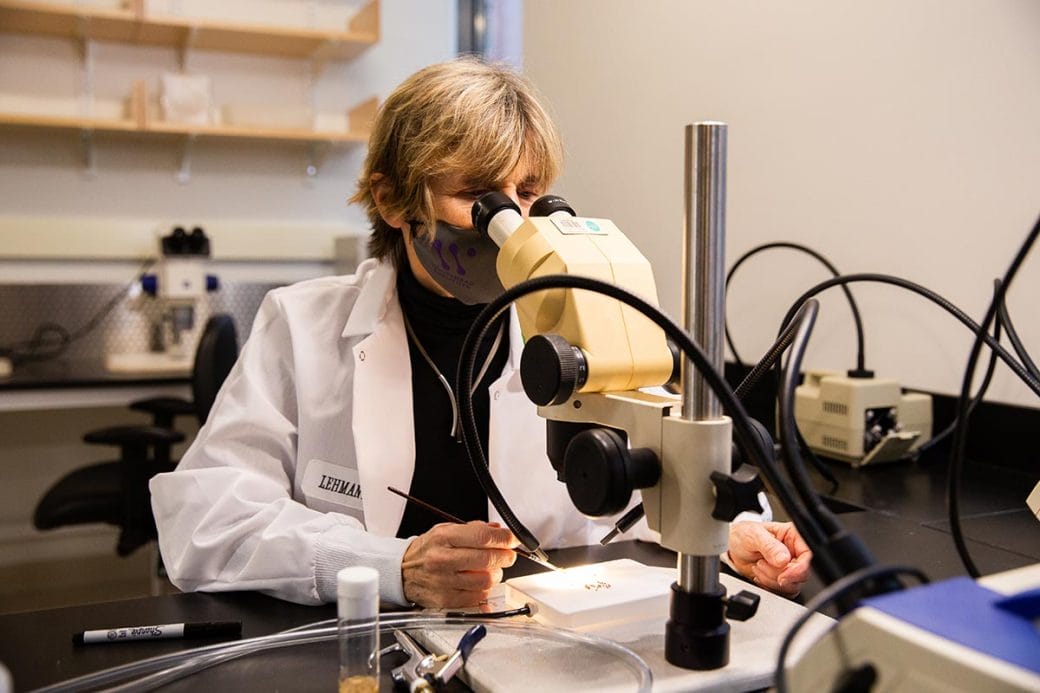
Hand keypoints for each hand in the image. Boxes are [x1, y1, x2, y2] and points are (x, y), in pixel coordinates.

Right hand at [401, 521, 517, 607]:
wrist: (402, 572)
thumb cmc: (427, 550)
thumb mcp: (445, 530)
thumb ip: (474, 529)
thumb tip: (499, 531)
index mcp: (444, 538)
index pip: (482, 536)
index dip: (504, 539)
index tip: (512, 539)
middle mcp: (442, 559)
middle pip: (487, 559)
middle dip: (505, 556)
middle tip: (507, 555)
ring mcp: (444, 581)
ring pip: (486, 580)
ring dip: (495, 574)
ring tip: (491, 569)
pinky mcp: (446, 599)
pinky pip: (477, 597)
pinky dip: (484, 589)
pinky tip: (478, 582)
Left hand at [727, 521, 811, 596]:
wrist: (733, 547)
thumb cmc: (744, 535)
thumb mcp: (754, 536)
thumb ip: (770, 546)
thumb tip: (784, 559)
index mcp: (793, 537)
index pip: (808, 556)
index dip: (799, 569)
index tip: (783, 575)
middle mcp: (794, 553)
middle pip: (801, 574)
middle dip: (778, 574)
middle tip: (761, 564)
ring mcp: (789, 568)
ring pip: (792, 586)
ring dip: (771, 580)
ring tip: (758, 566)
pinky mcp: (782, 579)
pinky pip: (783, 592)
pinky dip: (768, 587)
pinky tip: (759, 575)